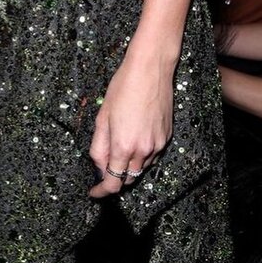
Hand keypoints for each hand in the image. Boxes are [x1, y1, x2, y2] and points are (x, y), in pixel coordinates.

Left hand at [88, 50, 172, 197]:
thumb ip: (98, 146)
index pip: (113, 182)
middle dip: (114, 177)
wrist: (150, 69)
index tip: (94, 193)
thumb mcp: (102, 116)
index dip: (102, 191)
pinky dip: (142, 154)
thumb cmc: (123, 87)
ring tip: (119, 144)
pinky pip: (152, 156)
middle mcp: (143, 150)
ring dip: (129, 166)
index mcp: (123, 145)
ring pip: (141, 168)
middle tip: (103, 165)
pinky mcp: (166, 137)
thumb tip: (98, 166)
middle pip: (128, 178)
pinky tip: (135, 137)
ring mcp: (157, 145)